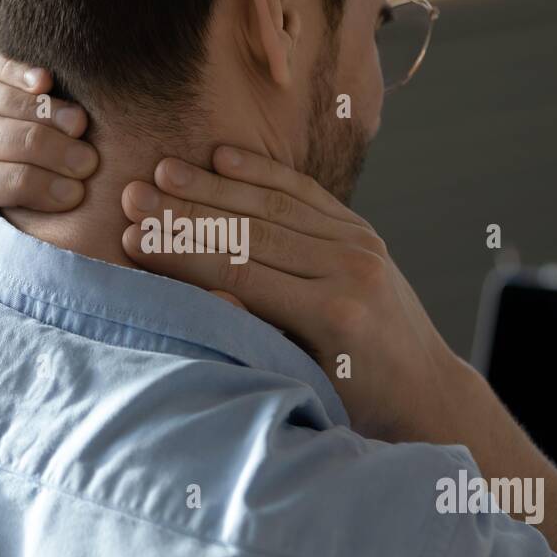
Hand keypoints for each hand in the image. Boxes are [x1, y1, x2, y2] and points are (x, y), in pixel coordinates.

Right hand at [120, 146, 470, 442]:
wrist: (424, 387)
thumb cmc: (354, 399)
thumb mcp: (303, 378)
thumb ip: (256, 335)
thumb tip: (197, 293)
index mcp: (332, 314)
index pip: (240, 272)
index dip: (182, 253)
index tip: (132, 238)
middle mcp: (349, 270)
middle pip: (251, 231)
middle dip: (186, 211)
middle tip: (132, 195)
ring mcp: (360, 244)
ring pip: (273, 206)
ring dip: (213, 186)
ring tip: (162, 171)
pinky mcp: (362, 231)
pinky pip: (305, 193)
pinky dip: (261, 173)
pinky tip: (222, 157)